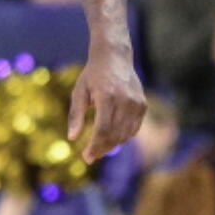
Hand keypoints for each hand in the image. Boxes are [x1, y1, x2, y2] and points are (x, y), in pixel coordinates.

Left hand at [68, 44, 145, 163]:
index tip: (86, 157)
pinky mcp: (143, 105)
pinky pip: (134, 129)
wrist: (115, 57)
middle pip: (114, 135)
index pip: (103, 130)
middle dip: (102, 149)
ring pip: (125, 135)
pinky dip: (123, 136)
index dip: (95, 147)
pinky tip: (111, 137)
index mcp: (107, 97)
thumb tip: (71, 138)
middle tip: (90, 156)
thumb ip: (76, 115)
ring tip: (98, 147)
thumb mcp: (79, 91)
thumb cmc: (92, 74)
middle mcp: (125, 101)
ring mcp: (136, 103)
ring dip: (112, 144)